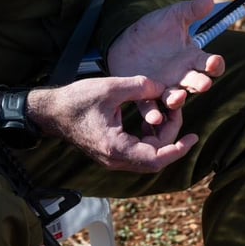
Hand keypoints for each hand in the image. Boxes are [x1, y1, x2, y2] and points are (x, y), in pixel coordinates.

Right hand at [25, 78, 195, 171]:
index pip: (156, 158)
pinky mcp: (111, 152)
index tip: (194, 137)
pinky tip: (152, 118)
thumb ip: (140, 86)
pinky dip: (149, 137)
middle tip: (177, 111)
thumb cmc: (76, 100)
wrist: (50, 112)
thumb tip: (164, 88)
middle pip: (155, 157)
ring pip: (147, 156)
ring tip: (167, 112)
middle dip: (171, 135)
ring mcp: (112, 158)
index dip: (178, 149)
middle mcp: (115, 159)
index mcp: (116, 148)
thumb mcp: (110, 87)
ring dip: (161, 136)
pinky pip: (138, 151)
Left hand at [105, 0, 226, 124]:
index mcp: (193, 58)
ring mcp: (165, 86)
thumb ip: (191, 10)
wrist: (127, 39)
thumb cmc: (155, 29)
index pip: (211, 65)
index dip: (215, 65)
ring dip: (177, 100)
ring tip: (178, 98)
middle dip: (200, 84)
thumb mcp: (173, 16)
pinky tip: (153, 118)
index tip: (214, 62)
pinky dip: (153, 113)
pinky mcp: (144, 94)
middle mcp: (182, 75)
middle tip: (203, 84)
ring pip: (175, 98)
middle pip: (196, 83)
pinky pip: (151, 106)